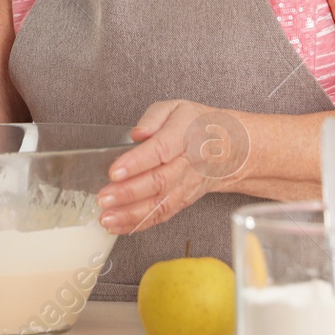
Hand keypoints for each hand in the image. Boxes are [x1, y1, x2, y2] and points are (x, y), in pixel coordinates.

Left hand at [96, 100, 250, 233]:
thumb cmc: (198, 126)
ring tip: (107, 218)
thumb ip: (153, 118)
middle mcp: (187, 164)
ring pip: (160, 204)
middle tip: (104, 198)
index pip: (159, 150)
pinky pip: (162, 215)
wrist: (230, 149)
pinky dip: (140, 224)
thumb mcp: (176, 108)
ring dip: (131, 214)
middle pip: (158, 182)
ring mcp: (186, 186)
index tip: (114, 171)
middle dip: (128, 193)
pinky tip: (119, 226)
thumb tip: (138, 133)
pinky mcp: (183, 201)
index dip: (136, 162)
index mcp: (184, 136)